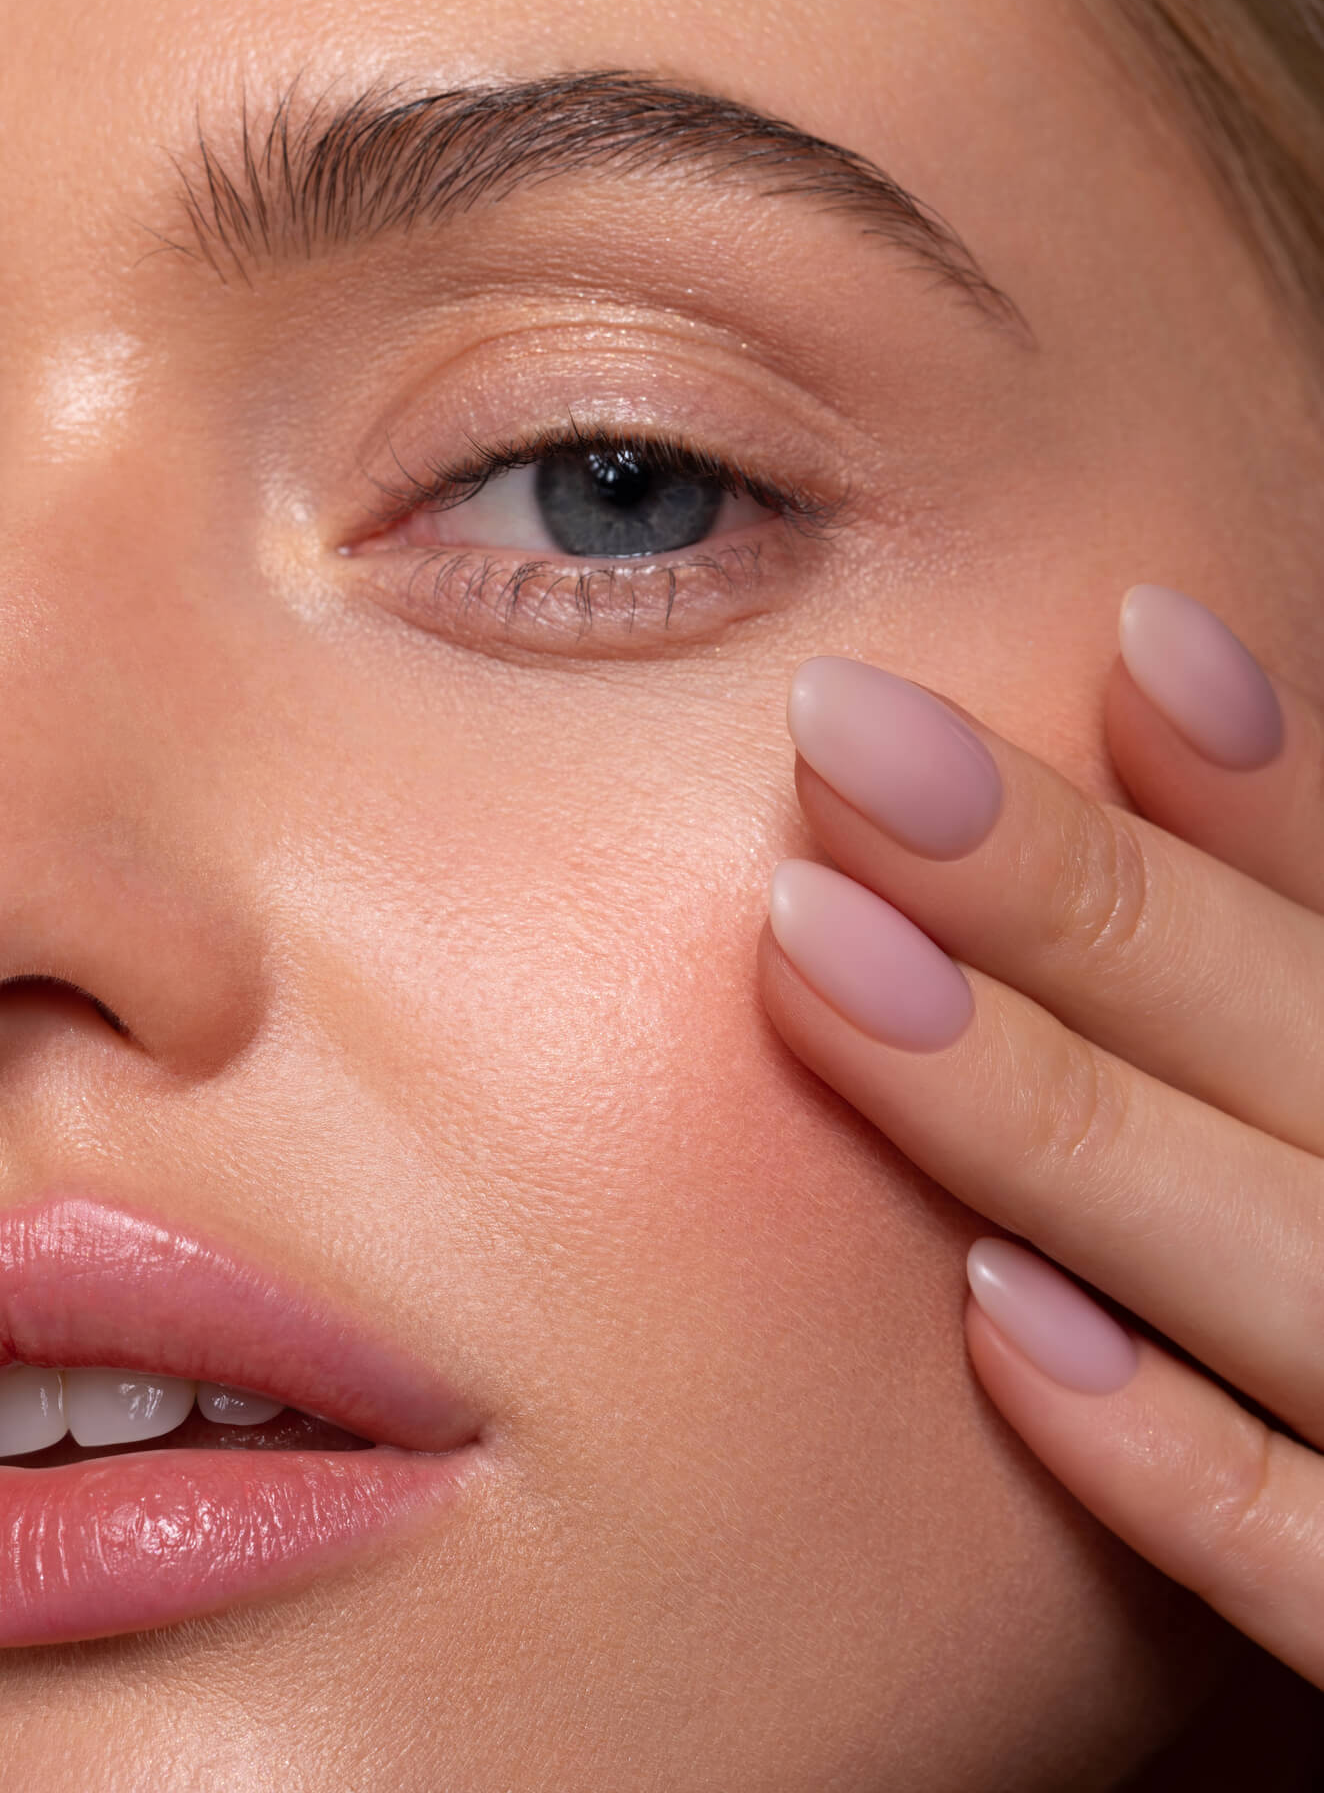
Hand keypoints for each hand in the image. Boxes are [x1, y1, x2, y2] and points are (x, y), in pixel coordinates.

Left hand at [758, 584, 1323, 1686]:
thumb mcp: (1323, 1121)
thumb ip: (1260, 1032)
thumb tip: (1152, 769)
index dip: (1271, 789)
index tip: (1127, 632)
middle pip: (1311, 1049)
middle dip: (1084, 896)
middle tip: (849, 736)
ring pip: (1300, 1272)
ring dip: (1068, 1119)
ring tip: (822, 959)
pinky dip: (1184, 1465)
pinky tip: (991, 1327)